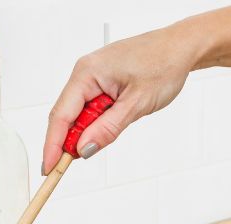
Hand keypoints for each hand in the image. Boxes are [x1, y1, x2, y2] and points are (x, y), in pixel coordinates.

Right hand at [41, 25, 196, 173]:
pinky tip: (110, 124)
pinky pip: (90, 106)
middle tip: (77, 163)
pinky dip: (96, 122)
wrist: (182, 47)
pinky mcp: (102, 81)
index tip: (49, 169)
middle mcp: (85, 72)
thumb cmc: (164, 65)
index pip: (61, 115)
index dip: (53, 145)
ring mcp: (93, 76)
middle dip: (70, 141)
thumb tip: (84, 149)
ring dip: (88, 131)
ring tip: (113, 130)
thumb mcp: (137, 103)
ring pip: (79, 113)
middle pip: (66, 116)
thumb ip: (107, 129)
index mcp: (87, 72)